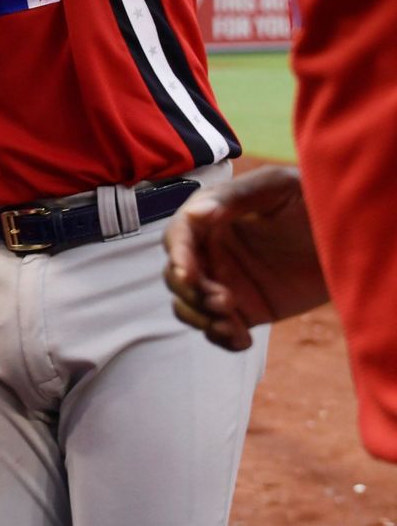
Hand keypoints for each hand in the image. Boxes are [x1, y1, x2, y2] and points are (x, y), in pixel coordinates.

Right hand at [163, 164, 328, 350]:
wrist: (349, 233)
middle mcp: (210, 250)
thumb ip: (233, 196)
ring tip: (232, 324)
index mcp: (209, 218)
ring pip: (190, 305)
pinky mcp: (247, 309)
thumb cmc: (310, 198)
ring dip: (202, 318)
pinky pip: (220, 329)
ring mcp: (226, 281)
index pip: (178, 237)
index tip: (187, 275)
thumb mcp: (275, 186)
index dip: (178, 256)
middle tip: (225, 301)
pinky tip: (242, 339)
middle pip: (175, 276)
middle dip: (191, 293)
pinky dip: (222, 338)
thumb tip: (195, 213)